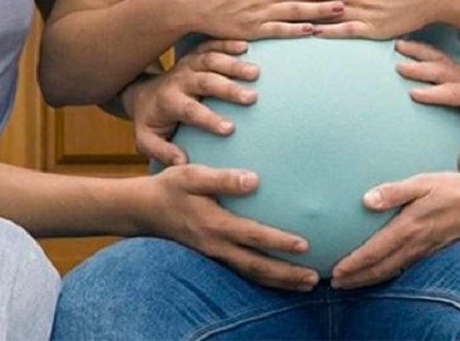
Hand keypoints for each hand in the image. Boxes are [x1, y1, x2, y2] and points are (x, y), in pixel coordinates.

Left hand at [123, 40, 258, 165]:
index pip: (189, 109)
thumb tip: (182, 163)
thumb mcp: (147, 140)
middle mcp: (179, 79)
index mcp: (168, 101)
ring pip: (210, 60)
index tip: (230, 128)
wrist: (142, 93)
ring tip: (256, 72)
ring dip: (233, 65)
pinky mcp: (194, 55)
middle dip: (229, 89)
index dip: (209, 119)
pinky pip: (210, 45)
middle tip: (252, 98)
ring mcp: (187, 64)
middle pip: (205, 81)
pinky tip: (245, 46)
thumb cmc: (150, 121)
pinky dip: (227, 44)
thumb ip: (162, 152)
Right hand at [136, 165, 319, 290]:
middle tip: (315, 278)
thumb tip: (254, 179)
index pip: (253, 237)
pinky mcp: (214, 257)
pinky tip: (283, 278)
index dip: (279, 242)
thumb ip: (223, 178)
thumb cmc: (171, 187)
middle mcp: (217, 246)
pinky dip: (265, 279)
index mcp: (215, 225)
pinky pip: (243, 273)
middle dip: (287, 274)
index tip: (305, 245)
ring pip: (251, 275)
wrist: (144, 210)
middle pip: (257, 267)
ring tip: (308, 284)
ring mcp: (215, 256)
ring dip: (281, 281)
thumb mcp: (193, 175)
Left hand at [331, 172, 459, 288]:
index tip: (337, 270)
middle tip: (335, 283)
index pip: (376, 251)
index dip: (354, 263)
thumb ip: (394, 191)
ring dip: (368, 279)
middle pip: (380, 268)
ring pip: (390, 272)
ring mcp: (422, 252)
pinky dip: (385, 275)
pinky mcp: (428, 253)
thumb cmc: (451, 190)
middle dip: (356, 277)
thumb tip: (367, 200)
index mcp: (408, 227)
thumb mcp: (422, 183)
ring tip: (349, 283)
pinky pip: (402, 269)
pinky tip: (377, 274)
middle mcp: (414, 244)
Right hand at [395, 40, 459, 171]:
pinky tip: (404, 43)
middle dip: (421, 68)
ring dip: (418, 51)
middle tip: (399, 67)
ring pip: (439, 58)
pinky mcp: (458, 66)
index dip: (434, 94)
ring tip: (398, 45)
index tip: (413, 94)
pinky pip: (438, 54)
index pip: (454, 93)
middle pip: (443, 71)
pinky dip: (421, 48)